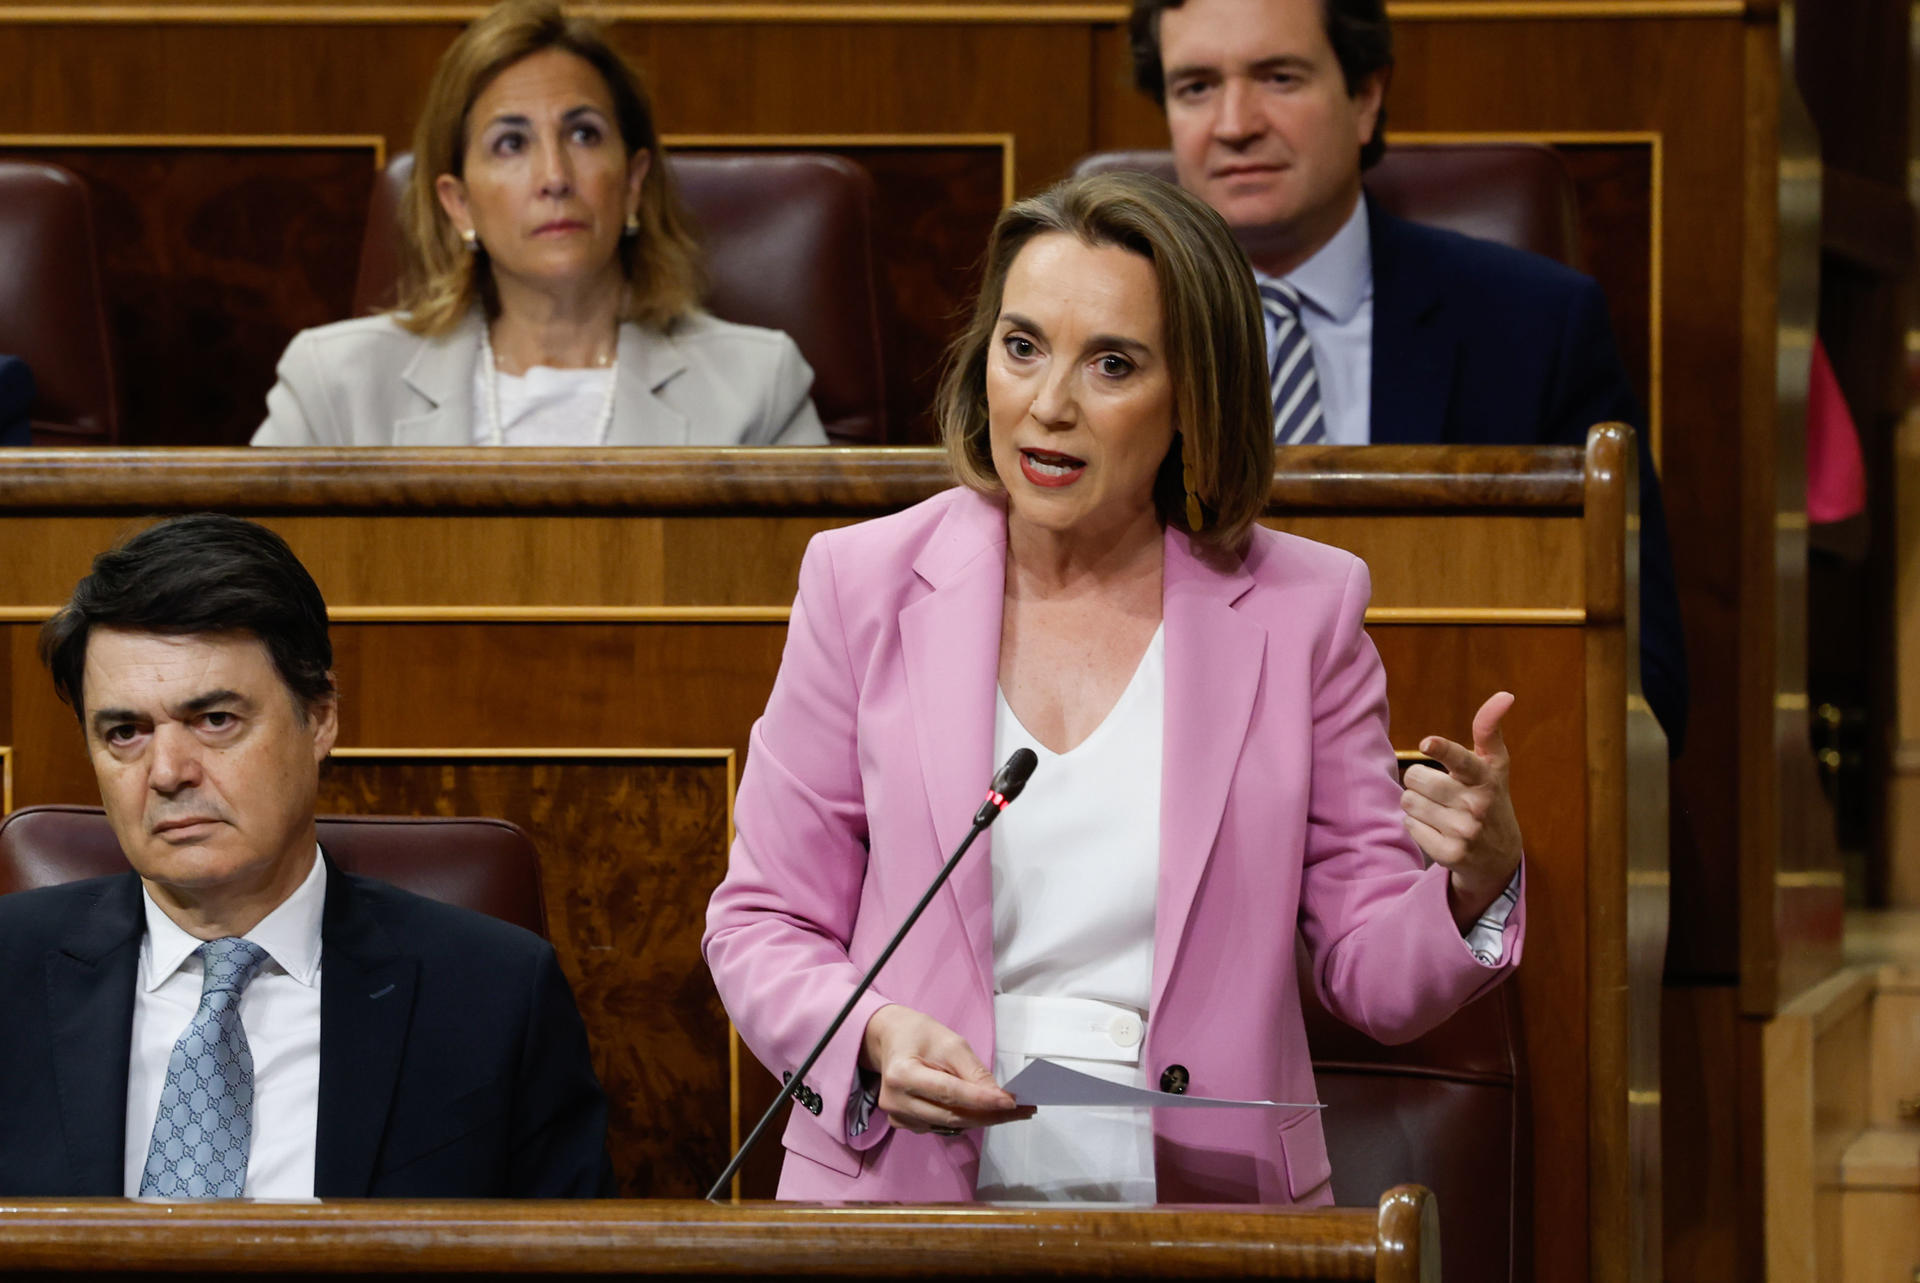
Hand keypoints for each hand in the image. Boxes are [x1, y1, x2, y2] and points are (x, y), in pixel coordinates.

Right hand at [859, 1004, 1033, 1135]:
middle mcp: (895, 1101)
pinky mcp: (902, 1124)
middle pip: (951, 1115)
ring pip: (949, 1125)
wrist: (891, 1040)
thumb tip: (999, 1097)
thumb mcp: (951, 1043)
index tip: (1011, 1103)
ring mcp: (897, 1116)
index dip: (982, 1100)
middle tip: (1022, 1110)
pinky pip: (940, 1126)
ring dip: (982, 1119)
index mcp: (902, 1074)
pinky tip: (981, 1111)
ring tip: (1009, 1111)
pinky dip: (964, 1120)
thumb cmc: (921, 1036)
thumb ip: (974, 1072)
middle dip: (990, 1114)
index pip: (949, 1092)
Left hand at [1400, 691, 1523, 927]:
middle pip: (1415, 778)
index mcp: (1486, 778)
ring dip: (1417, 804)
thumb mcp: (1494, 765)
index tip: (1427, 742)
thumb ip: (1489, 729)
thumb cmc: (1490, 797)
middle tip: (1438, 790)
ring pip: (1408, 802)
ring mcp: (1464, 832)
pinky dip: (1417, 826)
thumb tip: (1504, 695)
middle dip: (1419, 781)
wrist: (1500, 857)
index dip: (1443, 749)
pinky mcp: (1450, 854)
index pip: (1461, 760)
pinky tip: (1438, 830)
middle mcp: (1477, 805)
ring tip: (1440, 811)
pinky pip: (1409, 825)